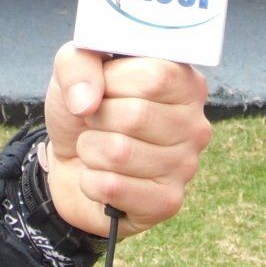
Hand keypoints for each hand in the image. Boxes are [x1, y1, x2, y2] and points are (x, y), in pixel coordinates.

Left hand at [41, 44, 210, 238]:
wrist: (70, 160)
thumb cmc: (85, 107)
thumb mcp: (72, 67)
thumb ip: (76, 63)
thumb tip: (86, 103)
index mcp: (184, 81)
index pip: (153, 76)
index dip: (112, 82)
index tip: (104, 88)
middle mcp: (195, 124)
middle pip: (136, 116)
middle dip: (96, 119)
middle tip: (96, 122)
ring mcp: (186, 166)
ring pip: (120, 153)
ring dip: (91, 150)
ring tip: (98, 148)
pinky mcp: (167, 202)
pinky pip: (112, 187)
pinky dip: (90, 181)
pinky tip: (101, 176)